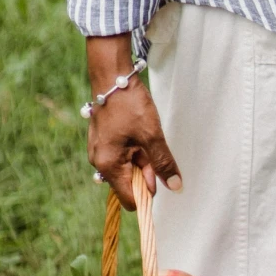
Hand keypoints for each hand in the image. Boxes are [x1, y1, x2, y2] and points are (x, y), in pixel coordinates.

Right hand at [87, 72, 181, 205]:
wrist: (112, 76)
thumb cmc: (130, 105)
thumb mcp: (151, 135)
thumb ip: (162, 163)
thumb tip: (175, 187)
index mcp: (108, 165)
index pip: (129, 199)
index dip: (147, 194)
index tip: (161, 178)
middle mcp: (99, 162)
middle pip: (127, 182)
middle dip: (145, 172)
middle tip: (154, 148)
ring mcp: (99, 150)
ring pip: (125, 166)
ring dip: (140, 159)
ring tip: (146, 135)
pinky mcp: (102, 139)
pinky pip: (120, 154)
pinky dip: (133, 149)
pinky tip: (139, 132)